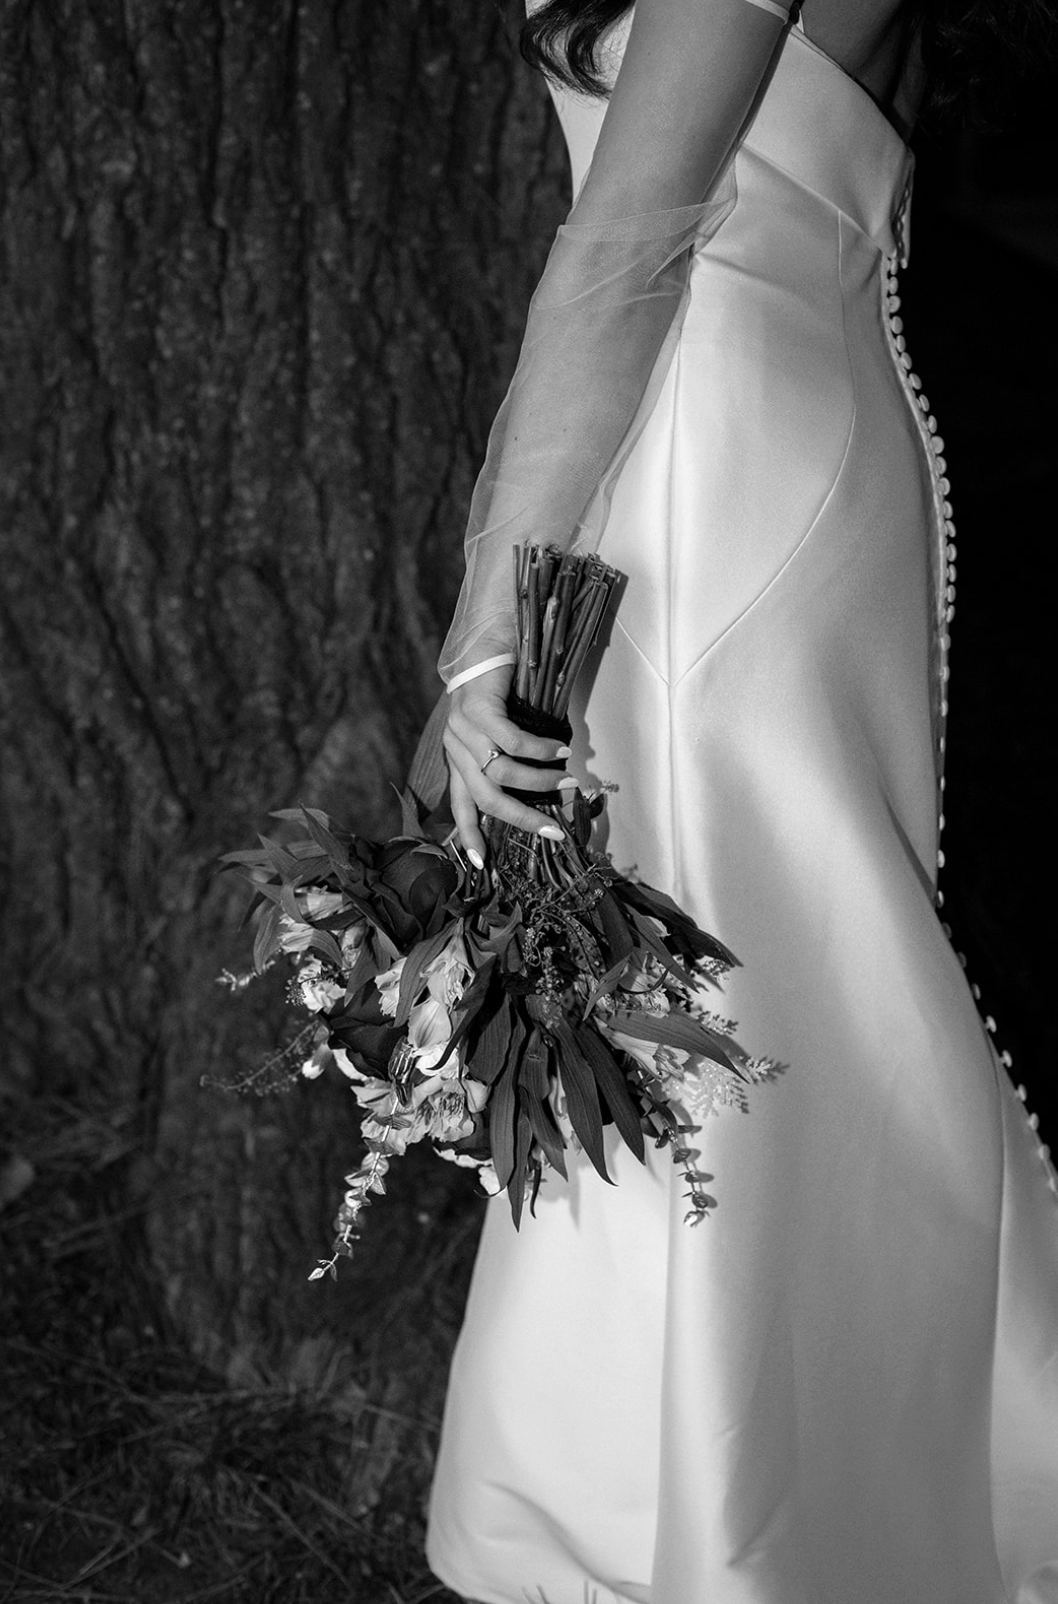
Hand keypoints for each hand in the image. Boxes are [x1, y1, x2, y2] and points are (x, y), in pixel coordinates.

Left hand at [443, 665, 572, 867]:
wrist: (490, 637)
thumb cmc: (501, 686)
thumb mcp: (498, 729)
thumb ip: (507, 759)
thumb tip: (544, 791)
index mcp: (457, 757)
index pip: (460, 806)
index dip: (469, 837)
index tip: (483, 865)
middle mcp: (455, 745)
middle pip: (485, 799)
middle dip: (521, 820)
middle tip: (554, 832)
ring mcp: (463, 726)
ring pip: (501, 773)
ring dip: (539, 783)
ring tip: (566, 782)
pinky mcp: (478, 707)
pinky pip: (513, 741)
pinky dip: (541, 751)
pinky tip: (561, 749)